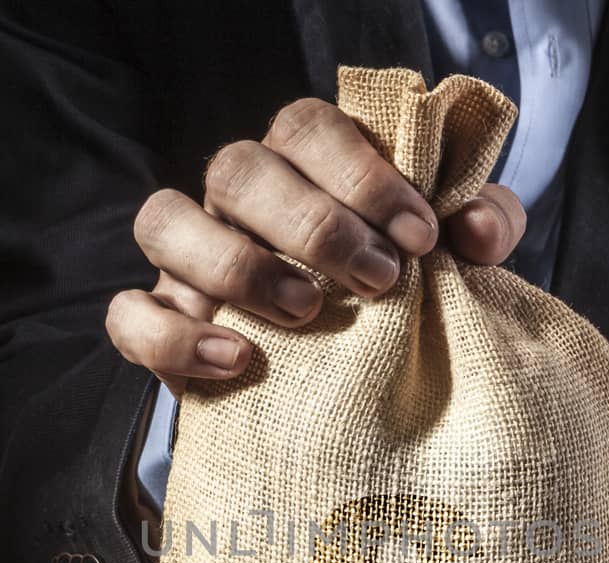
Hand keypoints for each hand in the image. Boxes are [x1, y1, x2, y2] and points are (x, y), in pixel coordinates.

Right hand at [106, 96, 526, 393]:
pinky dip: (175, 335)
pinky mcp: (160, 324)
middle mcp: (234, 200)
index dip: (362, 174)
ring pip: (165, 220)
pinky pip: (128, 315)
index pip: (306, 126)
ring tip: (308, 313)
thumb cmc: (394, 299)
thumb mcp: (451, 262)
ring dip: (239, 265)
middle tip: (380, 280)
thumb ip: (479, 229)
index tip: (421, 237)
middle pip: (236, 168)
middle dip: (314, 224)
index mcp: (299, 165)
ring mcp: (187, 260)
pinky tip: (237, 360)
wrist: (346, 390)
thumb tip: (480, 227)